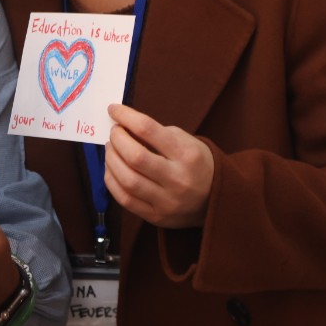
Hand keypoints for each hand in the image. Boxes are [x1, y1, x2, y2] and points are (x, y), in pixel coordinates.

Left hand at [104, 104, 213, 228]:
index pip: (148, 129)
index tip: (114, 110)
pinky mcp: (156, 216)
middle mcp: (178, 179)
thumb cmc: (195, 163)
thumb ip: (155, 133)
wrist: (215, 199)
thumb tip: (122, 125)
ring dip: (111, 160)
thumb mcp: (185, 141)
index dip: (126, 116)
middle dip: (117, 140)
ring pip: (128, 180)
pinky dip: (112, 181)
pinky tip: (112, 169)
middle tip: (114, 132)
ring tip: (111, 149)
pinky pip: (125, 199)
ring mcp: (167, 201)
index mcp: (186, 154)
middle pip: (135, 157)